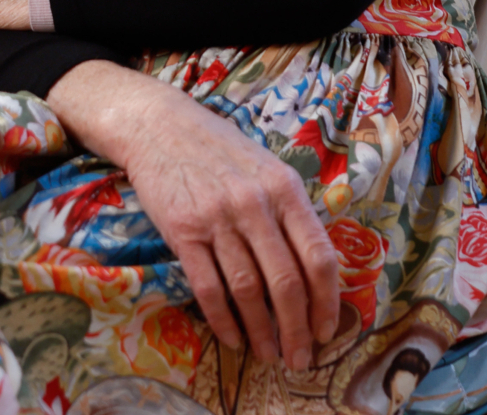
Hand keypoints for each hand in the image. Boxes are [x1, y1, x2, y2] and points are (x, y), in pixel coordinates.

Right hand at [47, 61, 340, 369]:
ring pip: (248, 290)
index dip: (327, 300)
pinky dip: (223, 320)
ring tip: (270, 355)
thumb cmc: (219, 150)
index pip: (318, 255)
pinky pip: (208, 287)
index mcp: (285, 189)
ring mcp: (217, 219)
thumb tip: (316, 269)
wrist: (159, 126)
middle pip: (286, 281)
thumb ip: (291, 212)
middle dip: (298, 329)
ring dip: (262, 332)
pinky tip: (232, 338)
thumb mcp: (267, 167)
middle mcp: (255, 204)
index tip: (327, 330)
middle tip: (301, 358)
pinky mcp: (182, 231)